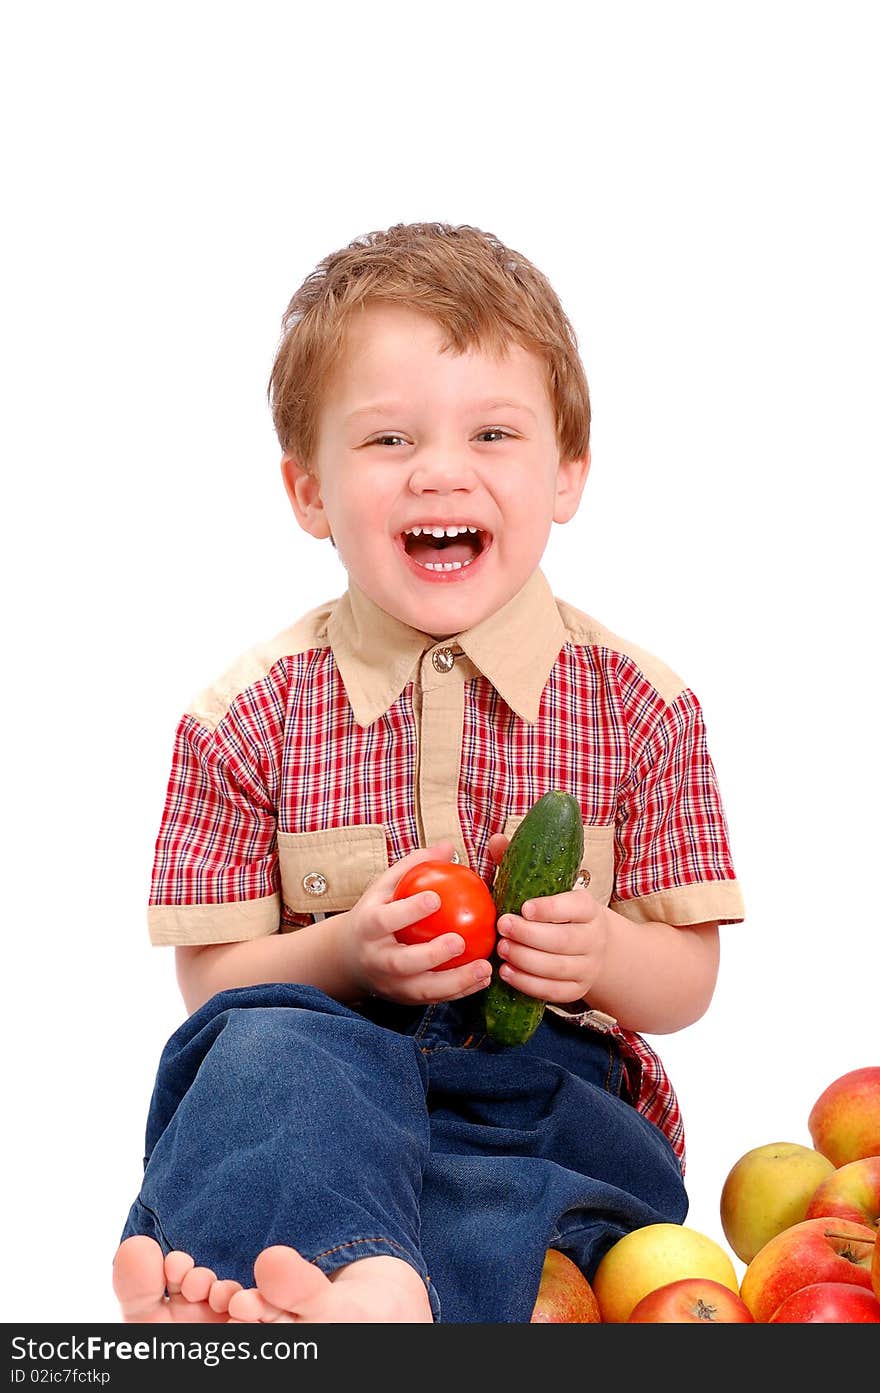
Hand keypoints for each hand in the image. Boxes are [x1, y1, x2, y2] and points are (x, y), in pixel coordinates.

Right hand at [342, 840, 492, 1004]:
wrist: (348, 958)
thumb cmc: (374, 913)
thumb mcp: (384, 888)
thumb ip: (414, 867)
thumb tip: (447, 846)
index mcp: (369, 926)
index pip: (385, 919)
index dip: (408, 910)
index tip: (435, 898)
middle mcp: (377, 958)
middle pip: (402, 962)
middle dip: (432, 955)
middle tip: (460, 941)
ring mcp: (390, 984)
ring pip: (422, 989)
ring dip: (455, 982)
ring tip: (484, 969)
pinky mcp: (404, 999)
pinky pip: (434, 998)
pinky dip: (460, 991)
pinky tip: (483, 979)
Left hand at [486, 833, 608, 1002]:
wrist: (596, 948)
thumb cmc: (559, 913)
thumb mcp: (548, 888)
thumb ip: (521, 864)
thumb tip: (497, 839)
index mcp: (587, 908)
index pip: (575, 907)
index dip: (550, 908)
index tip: (524, 907)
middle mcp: (593, 938)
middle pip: (564, 940)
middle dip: (529, 935)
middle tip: (502, 927)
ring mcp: (588, 966)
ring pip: (558, 967)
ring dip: (526, 960)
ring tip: (501, 949)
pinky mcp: (577, 990)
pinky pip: (554, 992)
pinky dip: (529, 984)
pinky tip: (507, 974)